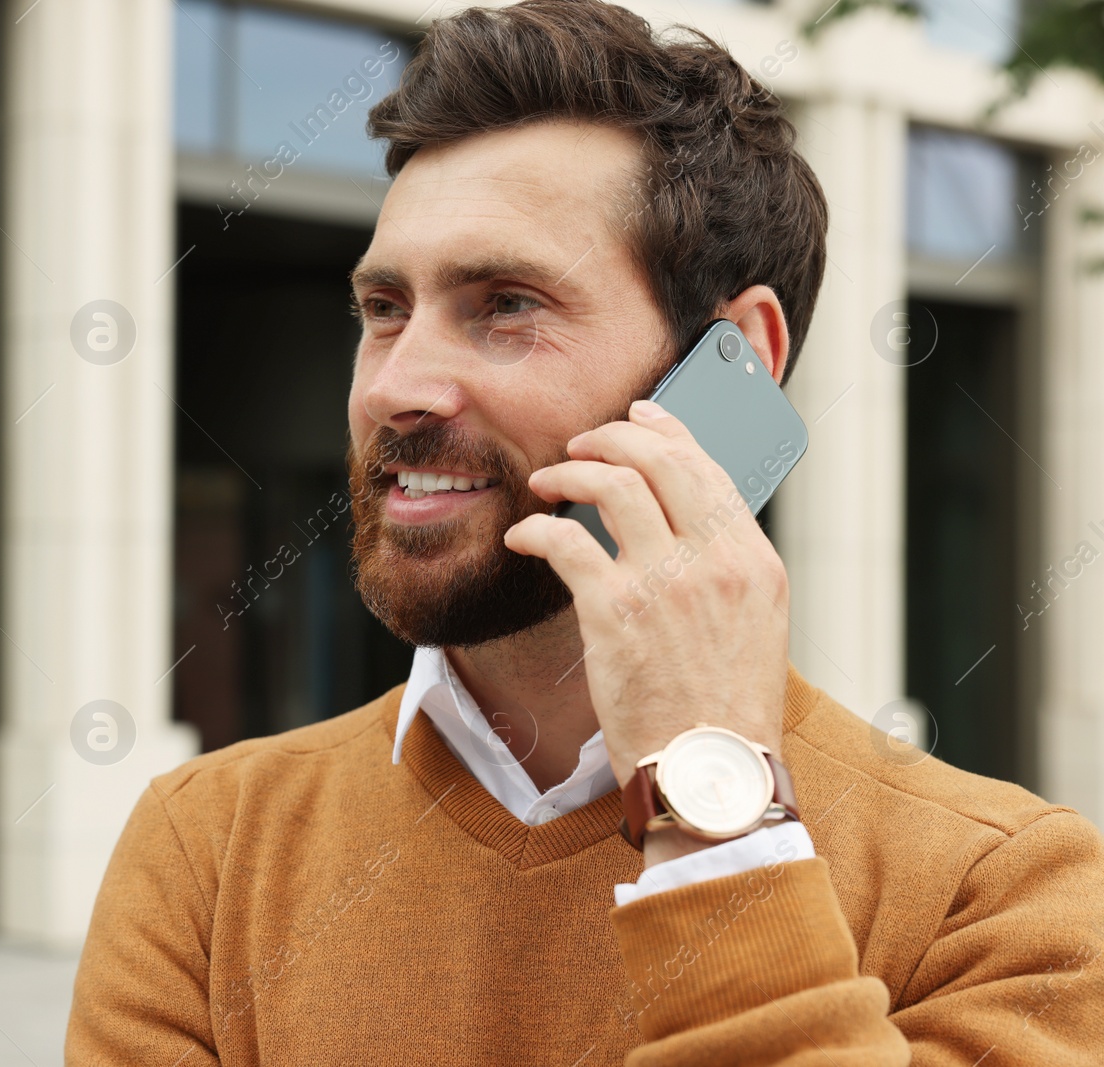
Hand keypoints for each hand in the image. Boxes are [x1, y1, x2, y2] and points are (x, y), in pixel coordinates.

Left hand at [502, 399, 789, 786]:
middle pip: (659, 459)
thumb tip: (682, 522)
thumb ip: (723, 568)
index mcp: (754, 561)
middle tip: (579, 444)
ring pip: (611, 484)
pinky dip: (536, 528)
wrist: (712, 774)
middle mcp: (716, 561)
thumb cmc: (723, 712)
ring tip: (547, 484)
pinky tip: (523, 535)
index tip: (636, 417)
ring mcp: (667, 583)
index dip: (665, 430)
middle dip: (610, 436)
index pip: (708, 467)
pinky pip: (565, 539)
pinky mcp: (616, 613)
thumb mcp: (752, 626)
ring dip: (568, 472)